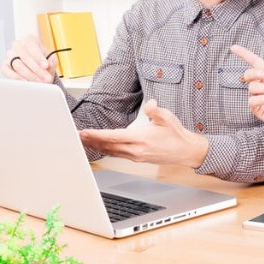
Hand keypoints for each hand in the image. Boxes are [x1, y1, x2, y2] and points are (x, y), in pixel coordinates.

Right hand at [2, 35, 56, 82]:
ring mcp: (10, 55)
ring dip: (30, 75)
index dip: (39, 57)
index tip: (46, 66)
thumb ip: (52, 60)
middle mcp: (18, 45)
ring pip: (17, 65)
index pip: (32, 46)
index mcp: (29, 40)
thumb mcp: (51, 60)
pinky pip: (7, 71)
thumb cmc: (43, 63)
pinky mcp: (4, 66)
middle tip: (46, 79)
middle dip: (37, 70)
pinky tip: (25, 82)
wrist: (37, 70)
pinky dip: (17, 78)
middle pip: (25, 57)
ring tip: (39, 83)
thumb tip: (49, 64)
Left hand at [78, 99, 208, 167]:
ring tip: (85, 141)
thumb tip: (150, 104)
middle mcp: (136, 150)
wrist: (186, 151)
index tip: (84, 132)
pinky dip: (107, 150)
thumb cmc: (177, 134)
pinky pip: (118, 155)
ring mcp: (136, 156)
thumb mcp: (168, 118)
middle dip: (91, 141)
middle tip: (77, 137)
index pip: (113, 137)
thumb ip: (156, 111)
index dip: (97, 135)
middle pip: (108, 146)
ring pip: (111, 152)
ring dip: (97, 147)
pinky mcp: (138, 158)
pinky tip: (102, 147)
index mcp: (141, 139)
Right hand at [230, 44, 263, 143]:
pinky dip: (263, 98)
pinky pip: (252, 101)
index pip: (254, 62)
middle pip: (248, 74)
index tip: (233, 47)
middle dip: (257, 73)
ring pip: (252, 88)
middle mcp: (262, 85)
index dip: (244, 54)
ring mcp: (259, 98)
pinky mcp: (258, 109)